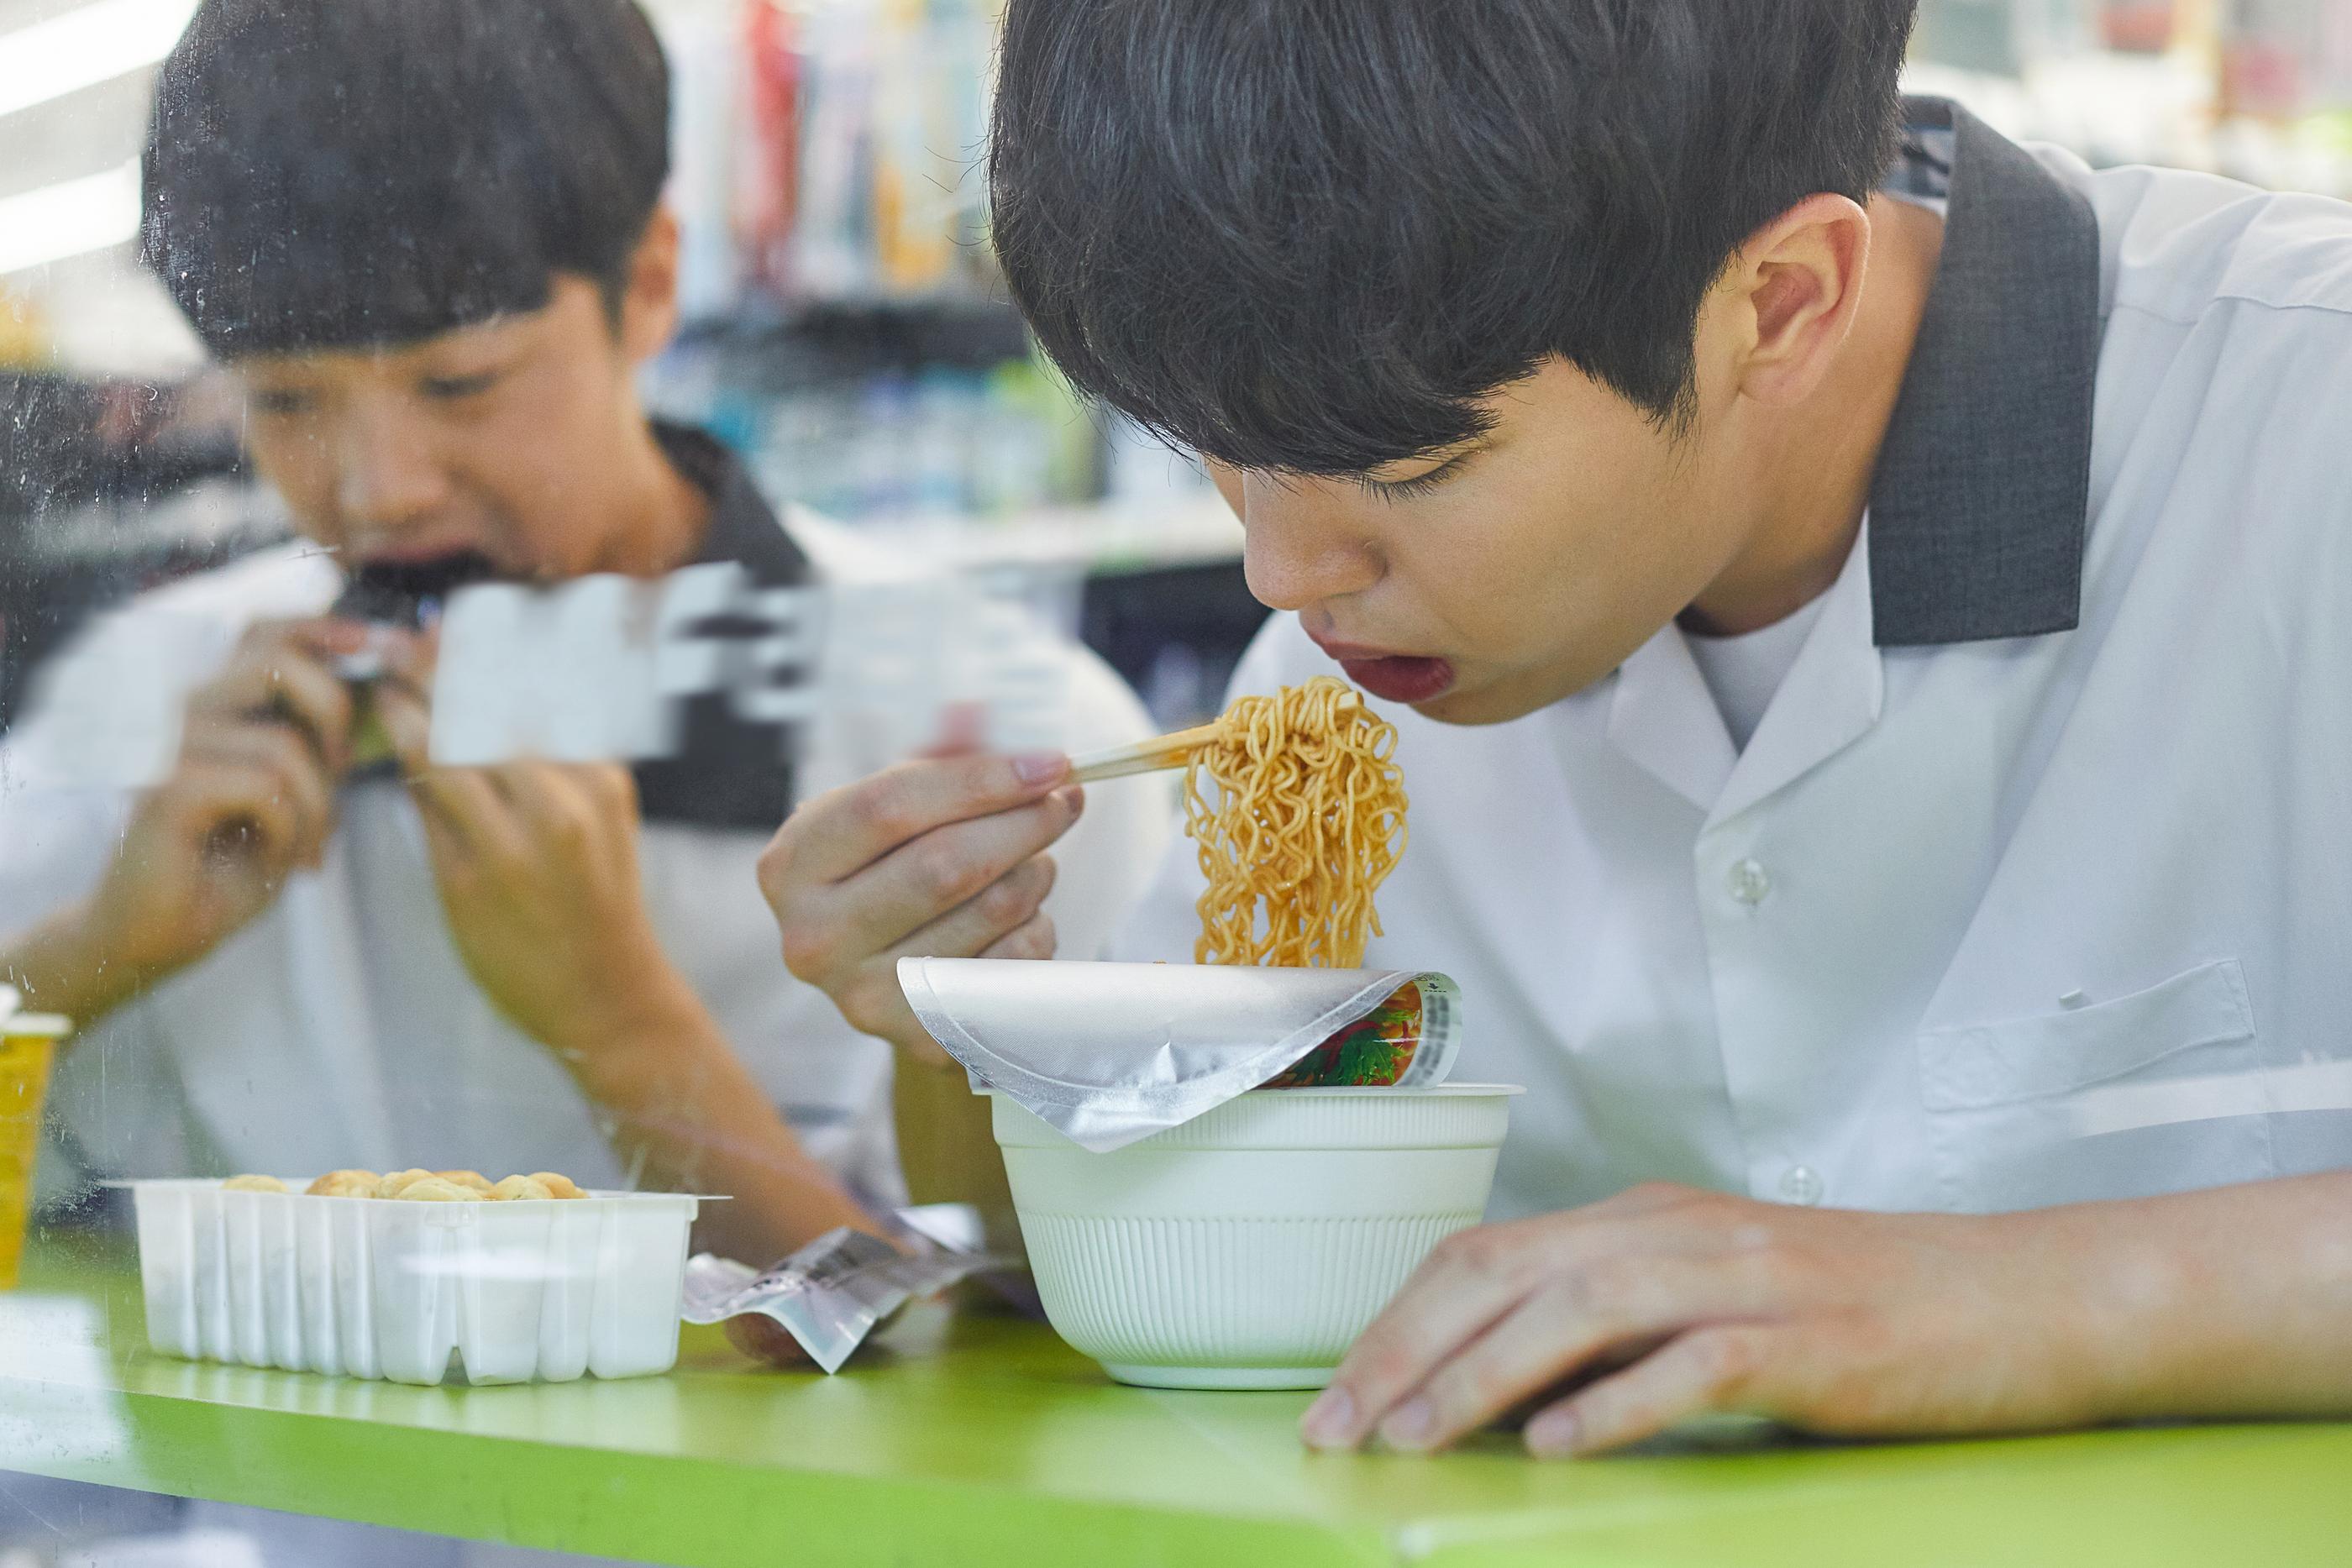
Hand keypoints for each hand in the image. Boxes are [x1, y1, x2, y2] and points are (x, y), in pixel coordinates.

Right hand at [75, 618, 364, 995]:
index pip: (266, 632)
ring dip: (316, 806)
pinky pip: (264, 788)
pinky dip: (289, 830)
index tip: (381, 643)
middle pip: (278, 662)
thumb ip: (321, 741)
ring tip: (306, 846)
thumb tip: (383, 684)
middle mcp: (186, 712)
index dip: (324, 628)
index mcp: (218, 703)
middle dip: (334, 714)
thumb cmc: (234, 864)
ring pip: (283, 744)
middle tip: (341, 773)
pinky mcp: (165, 788)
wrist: (162, 933)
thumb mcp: (296, 792)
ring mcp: (169, 746)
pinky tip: (277, 861)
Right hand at [374, 647, 687, 1056]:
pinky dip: (534, 698)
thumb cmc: (518, 962)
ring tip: (448, 645)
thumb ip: (434, 814)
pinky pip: (567, 725)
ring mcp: (596, 791)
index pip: (440, 751)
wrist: (609, 993)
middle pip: (487, 716)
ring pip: (530, 710)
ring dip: (487, 674)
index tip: (382, 682)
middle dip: (446, 673)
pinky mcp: (618, 782)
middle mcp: (556, 810)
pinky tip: (503, 675)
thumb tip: (405, 741)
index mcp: (503, 846)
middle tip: (414, 643)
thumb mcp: (454, 896)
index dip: (407, 709)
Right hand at [758, 750, 1081, 1059]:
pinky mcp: (922, 1039)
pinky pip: (1016, 969)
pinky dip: (1038, 930)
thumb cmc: (891, 865)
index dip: (981, 779)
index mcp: (791, 865)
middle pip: (945, 866)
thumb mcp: (898, 803)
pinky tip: (1023, 917)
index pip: (890, 807)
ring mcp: (863, 1000)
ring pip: (991, 914)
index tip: (1050, 763)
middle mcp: (813, 940)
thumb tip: (974, 715)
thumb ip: (939, 756)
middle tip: (1066, 800)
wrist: (884, 969)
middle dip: (1025, 823)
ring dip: (1036, 874)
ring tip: (1035, 858)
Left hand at [1302, 1183, 2136, 1457]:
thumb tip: (1503, 1395)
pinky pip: (1696, 1363)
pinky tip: (1562, 1447)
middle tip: (1340, 1428)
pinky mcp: (1810, 1338)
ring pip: (1579, 1309)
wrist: (2022, 1298)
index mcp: (1643, 1219)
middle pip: (1505, 1272)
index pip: (1485, 1253)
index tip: (1337, 1396)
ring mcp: (1746, 1278)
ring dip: (1483, 1378)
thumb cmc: (1864, 1311)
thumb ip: (1616, 1327)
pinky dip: (1620, 1402)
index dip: (1398, 1323)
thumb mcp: (1717, 1295)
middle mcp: (1678, 1232)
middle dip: (1406, 1351)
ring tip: (1417, 1440)